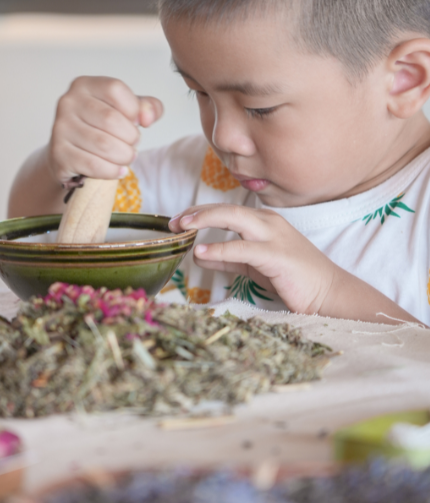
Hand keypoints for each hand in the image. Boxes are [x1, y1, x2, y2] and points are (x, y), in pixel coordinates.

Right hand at [48, 77, 162, 182]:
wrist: (69, 154)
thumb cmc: (100, 128)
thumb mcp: (125, 110)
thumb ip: (147, 107)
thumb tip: (147, 117)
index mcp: (83, 85)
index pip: (115, 89)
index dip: (133, 108)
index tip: (135, 121)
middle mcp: (68, 103)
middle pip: (111, 119)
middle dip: (131, 137)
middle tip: (132, 144)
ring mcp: (60, 128)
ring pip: (104, 144)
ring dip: (124, 156)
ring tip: (126, 157)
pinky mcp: (59, 153)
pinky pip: (93, 164)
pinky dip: (111, 170)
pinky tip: (117, 170)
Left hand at [167, 204, 337, 313]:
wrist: (328, 294)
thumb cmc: (291, 278)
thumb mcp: (253, 264)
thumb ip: (228, 258)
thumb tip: (200, 255)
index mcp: (262, 222)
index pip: (225, 210)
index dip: (198, 213)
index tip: (176, 221)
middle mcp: (268, 223)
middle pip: (226, 208)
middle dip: (196, 213)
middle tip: (173, 222)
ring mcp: (274, 236)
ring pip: (234, 218)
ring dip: (204, 220)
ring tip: (182, 228)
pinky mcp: (277, 255)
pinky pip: (242, 248)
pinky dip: (219, 249)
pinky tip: (201, 253)